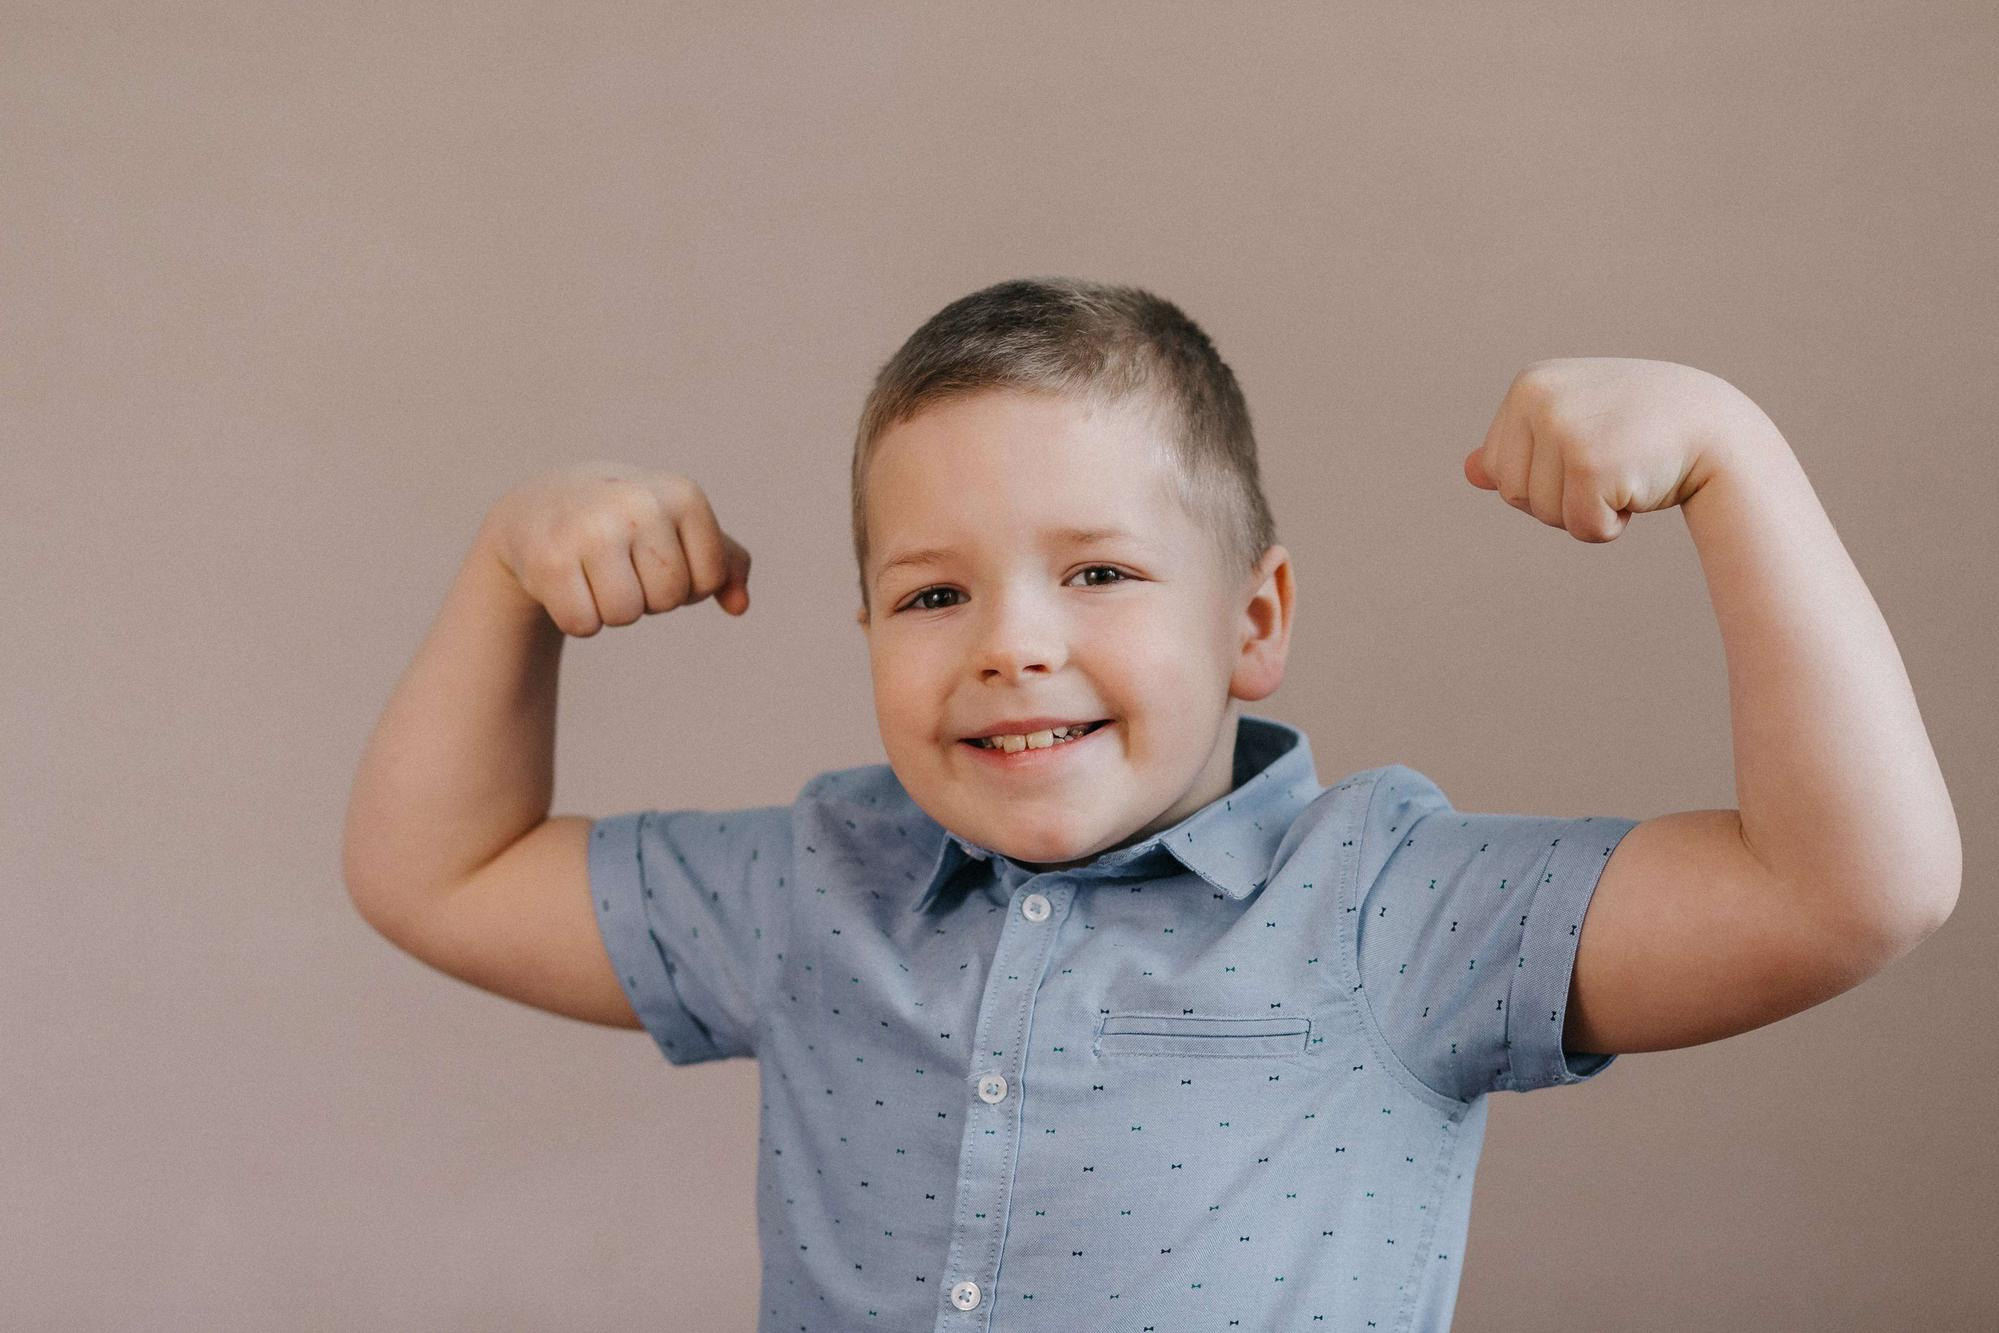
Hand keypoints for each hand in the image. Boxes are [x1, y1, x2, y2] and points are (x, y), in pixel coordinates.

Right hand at [481, 461, 752, 636]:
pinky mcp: (549, 560)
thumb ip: (726, 564)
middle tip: (619, 562)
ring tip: (592, 571)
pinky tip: (565, 582)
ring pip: (625, 615)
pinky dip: (576, 618)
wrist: (539, 506)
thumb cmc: (627, 523)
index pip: (708, 580)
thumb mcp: (681, 527)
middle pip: (667, 599)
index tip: (655, 553)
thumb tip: (739, 606)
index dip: (684, 582)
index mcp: (683, 494)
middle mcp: (638, 503)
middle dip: (646, 595)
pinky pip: (583, 625)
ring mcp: (591, 530)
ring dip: (610, 609)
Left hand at [1463, 358, 1750, 542]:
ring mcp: (1563, 428)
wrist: (1719, 431)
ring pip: (1543, 514)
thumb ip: (1522, 445)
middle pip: (1512, 495)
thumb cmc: (1644, 430)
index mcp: (1529, 384)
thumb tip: (1471, 471)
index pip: (1496, 468)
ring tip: (1625, 471)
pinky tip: (1639, 488)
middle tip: (1609, 464)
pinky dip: (1610, 526)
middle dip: (1559, 499)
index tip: (1589, 449)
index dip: (1542, 479)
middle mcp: (1539, 398)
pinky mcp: (1590, 464)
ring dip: (1586, 511)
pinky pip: (1580, 528)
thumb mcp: (1577, 424)